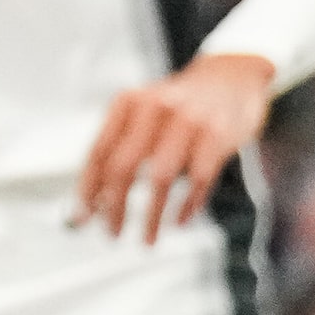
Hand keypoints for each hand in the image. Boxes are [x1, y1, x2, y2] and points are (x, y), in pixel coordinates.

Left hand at [75, 52, 274, 240]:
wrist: (232, 75)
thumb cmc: (178, 105)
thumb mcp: (143, 112)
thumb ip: (118, 148)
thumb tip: (90, 201)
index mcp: (127, 103)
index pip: (98, 152)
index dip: (87, 189)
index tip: (82, 218)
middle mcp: (154, 108)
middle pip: (123, 167)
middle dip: (114, 207)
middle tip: (112, 233)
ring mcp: (188, 121)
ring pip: (160, 178)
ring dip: (150, 216)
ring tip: (147, 239)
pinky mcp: (218, 135)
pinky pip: (198, 180)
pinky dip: (187, 206)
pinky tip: (178, 221)